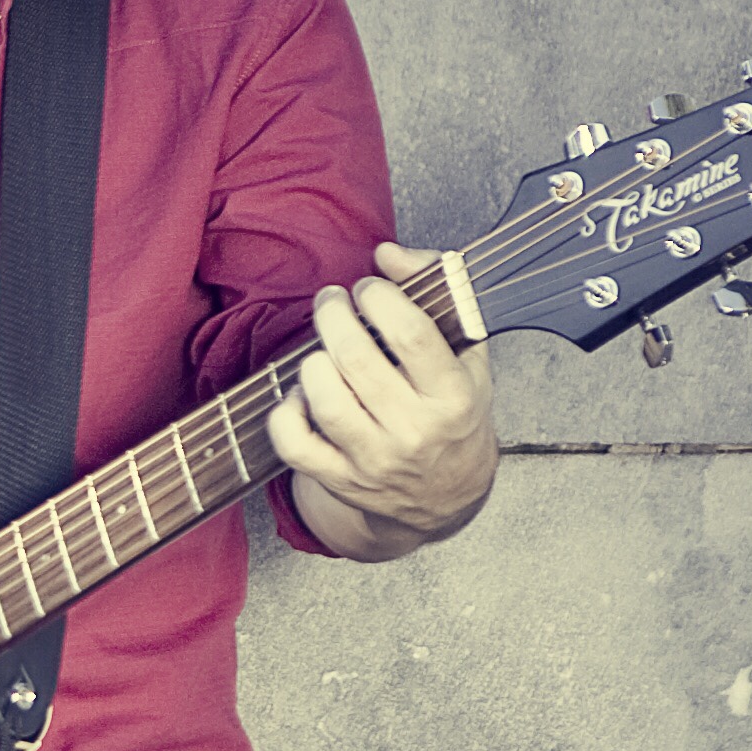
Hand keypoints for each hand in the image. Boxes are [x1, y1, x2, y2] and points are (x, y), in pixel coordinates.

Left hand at [271, 241, 498, 559]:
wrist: (446, 498)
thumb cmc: (453, 413)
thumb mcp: (466, 356)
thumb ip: (437, 293)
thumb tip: (387, 253)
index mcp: (454, 396)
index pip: (411, 333)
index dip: (379, 298)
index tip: (367, 290)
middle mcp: (415, 431)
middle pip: (357, 360)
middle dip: (334, 316)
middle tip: (331, 302)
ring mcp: (375, 461)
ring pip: (324, 401)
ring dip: (312, 361)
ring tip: (320, 349)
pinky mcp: (340, 481)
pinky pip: (294, 443)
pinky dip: (285, 412)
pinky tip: (299, 394)